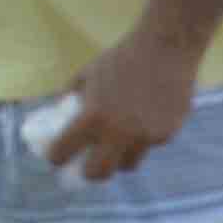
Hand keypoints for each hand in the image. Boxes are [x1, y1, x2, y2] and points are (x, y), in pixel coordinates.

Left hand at [43, 25, 200, 182]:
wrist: (165, 49)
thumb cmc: (120, 59)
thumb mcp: (85, 76)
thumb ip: (71, 99)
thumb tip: (59, 119)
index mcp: (92, 118)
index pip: (63, 152)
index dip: (56, 156)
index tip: (57, 156)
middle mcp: (119, 133)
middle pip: (98, 173)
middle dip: (88, 173)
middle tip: (86, 165)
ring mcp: (146, 136)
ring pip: (128, 165)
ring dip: (119, 158)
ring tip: (118, 145)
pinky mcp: (167, 134)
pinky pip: (148, 147)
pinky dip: (141, 140)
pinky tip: (144, 121)